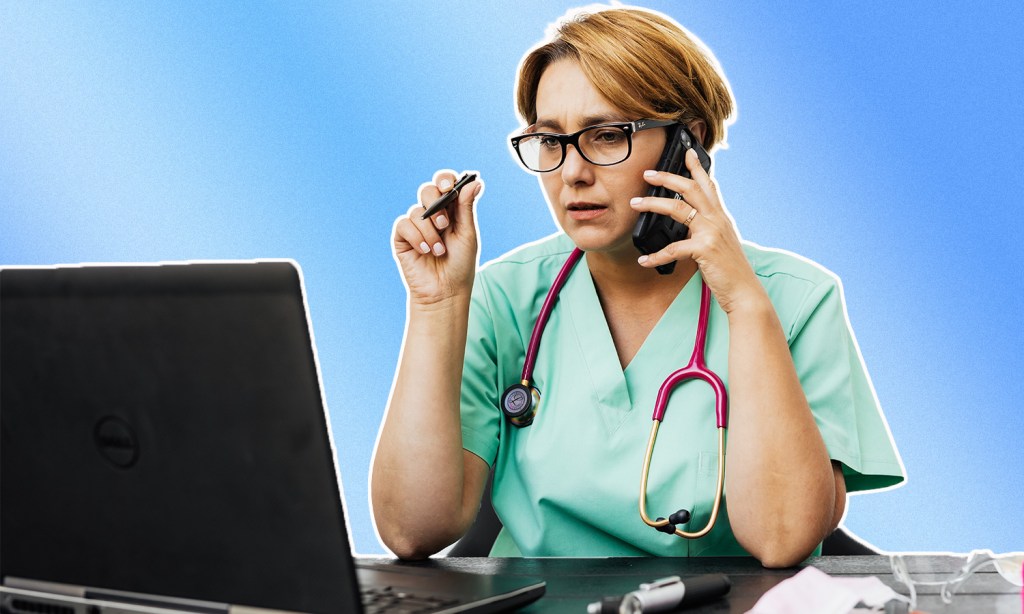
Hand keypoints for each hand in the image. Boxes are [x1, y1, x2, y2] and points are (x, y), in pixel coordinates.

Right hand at [391, 170, 482, 305]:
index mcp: (450, 210)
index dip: (445, 179)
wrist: (445, 292)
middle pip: (427, 190)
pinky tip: (425, 251)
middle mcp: (432, 215)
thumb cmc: (459, 265)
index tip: (449, 185)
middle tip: (445, 224)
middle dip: (436, 204)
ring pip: (417, 211)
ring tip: (439, 250)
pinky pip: (404, 225)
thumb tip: (475, 182)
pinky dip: (416, 237)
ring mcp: (416, 226)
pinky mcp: (402, 238)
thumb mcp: (467, 234)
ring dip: (430, 232)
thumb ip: (466, 207)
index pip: (445, 184)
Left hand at [629, 149, 764, 314]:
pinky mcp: (704, 249)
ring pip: (678, 209)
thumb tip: (690, 226)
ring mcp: (711, 233)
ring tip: (635, 203)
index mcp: (720, 217)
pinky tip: (644, 260)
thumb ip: (707, 230)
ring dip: (653, 204)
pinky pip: (673, 249)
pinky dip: (655, 255)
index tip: (687, 152)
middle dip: (668, 177)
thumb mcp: (721, 243)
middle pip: (690, 188)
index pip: (709, 185)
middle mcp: (717, 220)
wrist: (744, 291)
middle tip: (648, 172)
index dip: (697, 167)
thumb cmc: (730, 270)